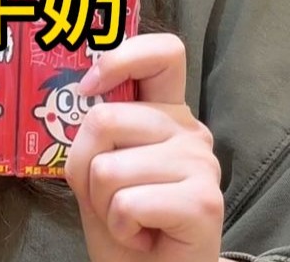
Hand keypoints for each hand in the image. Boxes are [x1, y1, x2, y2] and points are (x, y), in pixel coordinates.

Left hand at [65, 33, 224, 261]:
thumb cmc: (124, 221)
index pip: (162, 54)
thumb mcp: (94, 168)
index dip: (120, 59)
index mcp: (165, 114)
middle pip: (105, 119)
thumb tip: (85, 96)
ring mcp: (202, 164)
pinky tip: (142, 235)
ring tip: (128, 218)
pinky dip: (120, 227)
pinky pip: (128, 203)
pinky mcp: (204, 202)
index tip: (89, 87)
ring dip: (102, 204)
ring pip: (109, 168)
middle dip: (86, 168)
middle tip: (110, 197)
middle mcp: (189, 130)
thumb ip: (94, 131)